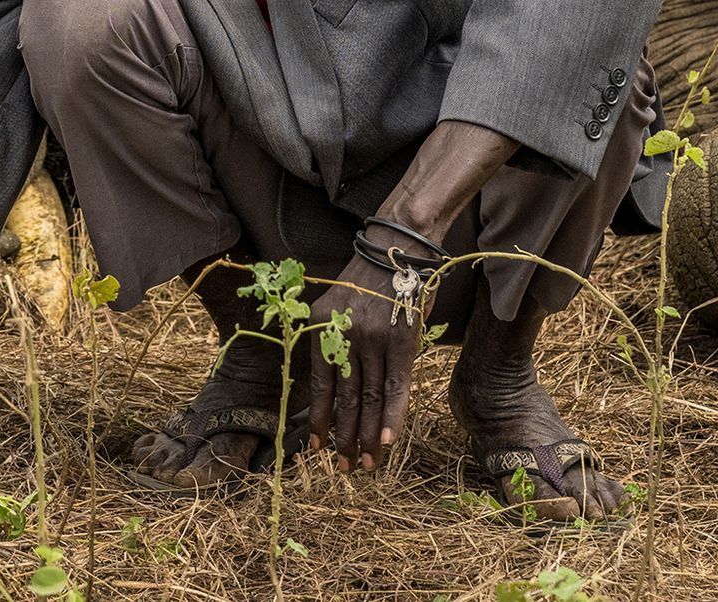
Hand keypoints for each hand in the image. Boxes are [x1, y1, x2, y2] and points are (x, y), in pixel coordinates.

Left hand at [306, 254, 427, 471]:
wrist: (395, 250)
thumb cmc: (367, 282)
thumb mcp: (336, 305)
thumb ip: (333, 340)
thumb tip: (333, 387)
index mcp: (321, 329)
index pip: (320, 384)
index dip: (320, 418)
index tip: (317, 447)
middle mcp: (343, 336)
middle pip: (344, 397)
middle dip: (344, 436)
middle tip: (344, 466)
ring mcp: (371, 339)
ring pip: (369, 397)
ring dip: (368, 434)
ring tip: (365, 463)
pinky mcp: (400, 341)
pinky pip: (395, 386)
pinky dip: (392, 416)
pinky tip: (389, 440)